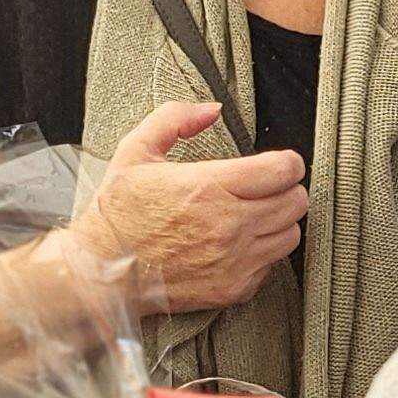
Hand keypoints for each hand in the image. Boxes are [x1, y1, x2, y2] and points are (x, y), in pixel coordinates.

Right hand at [72, 101, 310, 313]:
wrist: (102, 273)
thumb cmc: (117, 214)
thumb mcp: (136, 151)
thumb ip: (175, 119)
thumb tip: (211, 109)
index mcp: (209, 187)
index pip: (284, 170)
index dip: (287, 163)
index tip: (277, 165)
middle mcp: (228, 225)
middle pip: (296, 201)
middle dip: (285, 190)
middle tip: (266, 189)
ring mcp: (234, 260)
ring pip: (291, 234)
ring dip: (279, 222)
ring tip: (255, 216)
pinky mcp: (233, 288)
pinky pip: (273, 265)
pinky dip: (264, 253)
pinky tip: (240, 244)